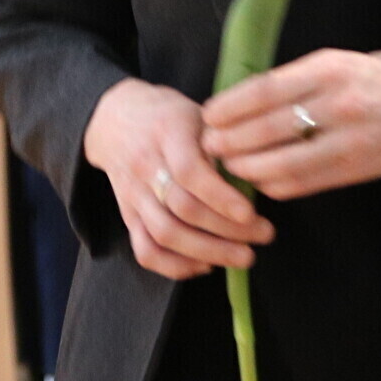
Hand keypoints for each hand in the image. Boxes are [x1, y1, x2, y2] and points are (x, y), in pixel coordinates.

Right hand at [84, 78, 272, 279]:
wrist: (115, 119)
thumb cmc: (170, 116)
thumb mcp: (199, 114)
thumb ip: (223, 143)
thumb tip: (258, 178)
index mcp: (166, 132)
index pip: (189, 172)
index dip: (221, 197)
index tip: (252, 213)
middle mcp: (145, 165)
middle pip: (181, 208)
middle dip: (227, 230)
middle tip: (264, 235)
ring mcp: (133, 194)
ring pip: (164, 234)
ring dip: (208, 251)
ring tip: (243, 256)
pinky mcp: (127, 216)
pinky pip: (145, 251)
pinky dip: (175, 266)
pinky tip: (206, 265)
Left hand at [202, 49, 380, 201]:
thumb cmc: (376, 78)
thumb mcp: (338, 62)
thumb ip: (296, 79)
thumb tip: (241, 100)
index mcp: (329, 70)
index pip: (265, 90)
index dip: (230, 107)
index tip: (207, 115)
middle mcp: (338, 104)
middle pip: (268, 129)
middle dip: (230, 141)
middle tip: (209, 145)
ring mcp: (348, 141)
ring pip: (282, 163)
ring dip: (247, 167)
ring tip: (228, 165)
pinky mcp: (354, 170)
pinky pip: (302, 183)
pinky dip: (273, 184)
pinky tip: (258, 179)